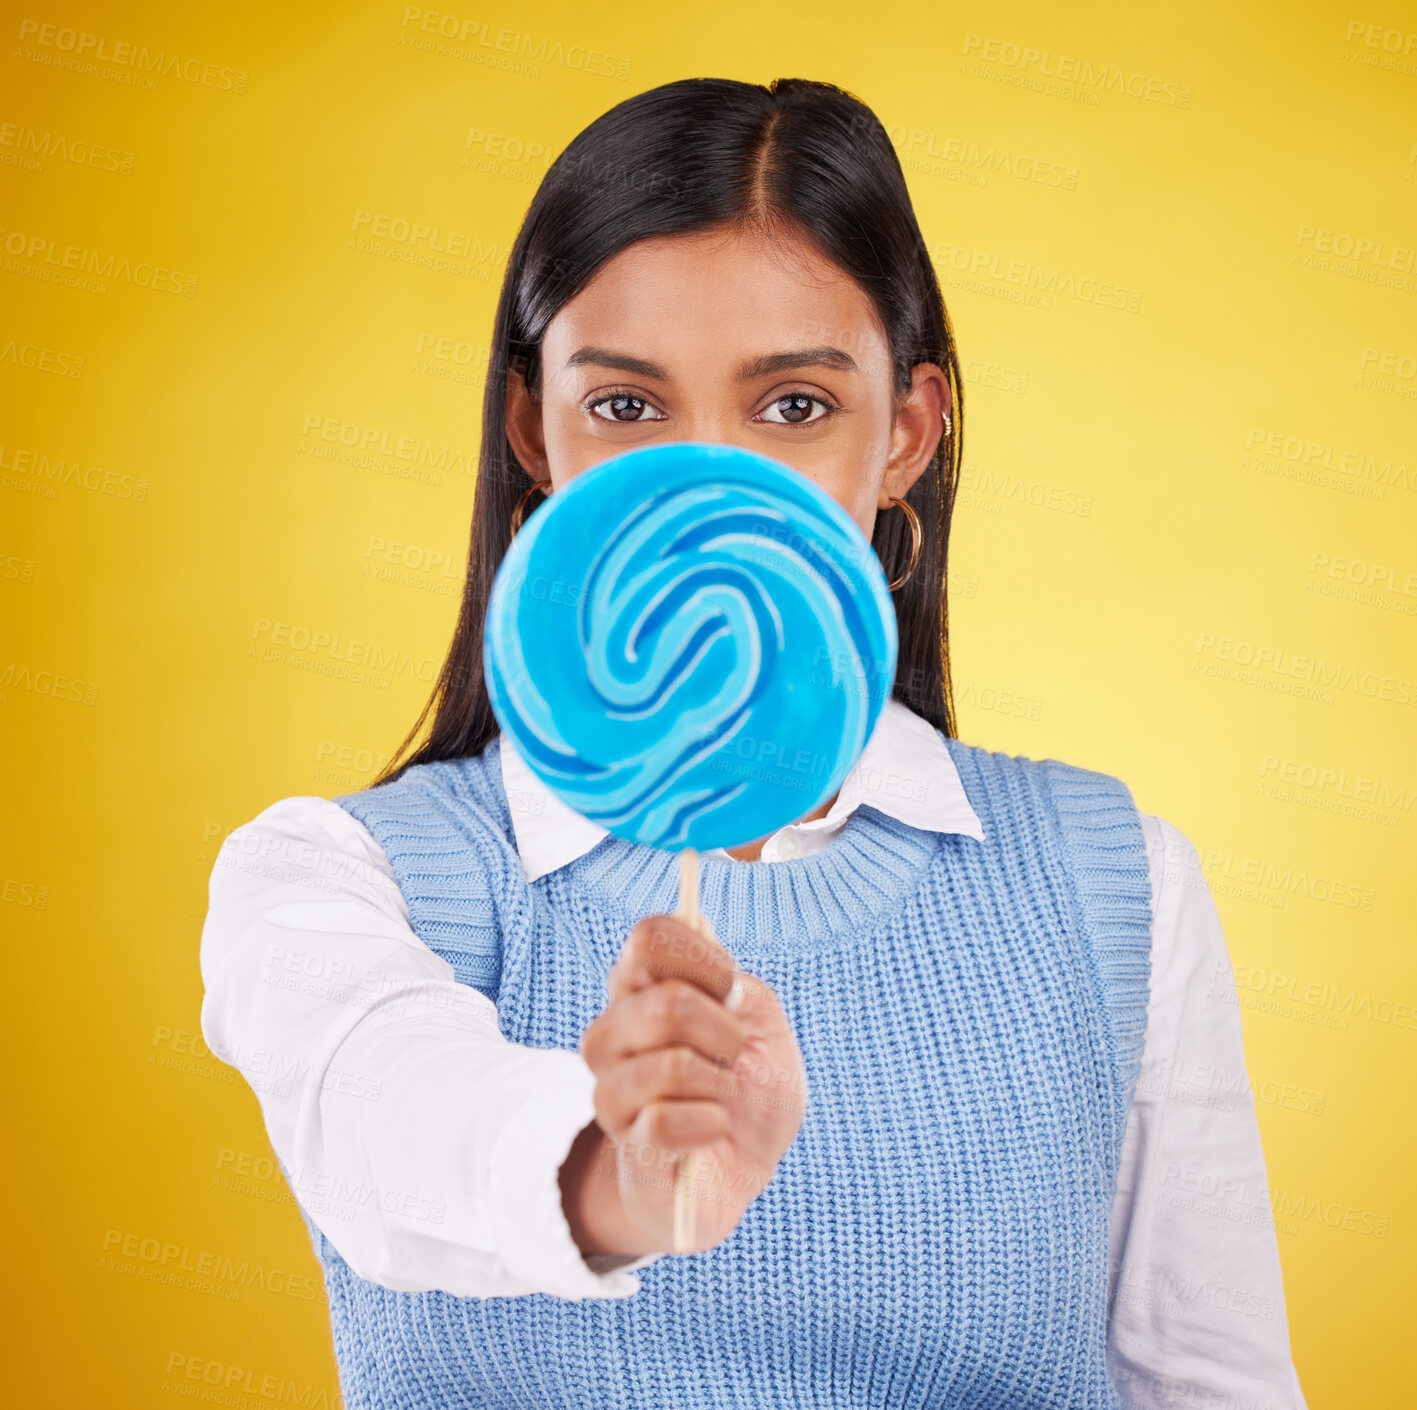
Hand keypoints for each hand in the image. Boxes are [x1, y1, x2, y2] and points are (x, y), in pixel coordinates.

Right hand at [565, 914, 807, 1255]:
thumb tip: (697, 923)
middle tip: (733, 1054)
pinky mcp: (626, 1145)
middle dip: (725, 1032)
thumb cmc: (754, 1086)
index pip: (648, 938)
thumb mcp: (764, 1023)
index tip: (731, 991)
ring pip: (669, 1066)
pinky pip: (665, 1122)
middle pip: (667, 1002)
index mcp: (644, 990)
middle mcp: (614, 1032)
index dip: (701, 960)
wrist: (747, 1167)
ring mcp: (612, 1089)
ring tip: (723, 1095)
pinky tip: (713, 1128)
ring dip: (720, 1084)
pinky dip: (710, 1123)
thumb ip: (729, 977)